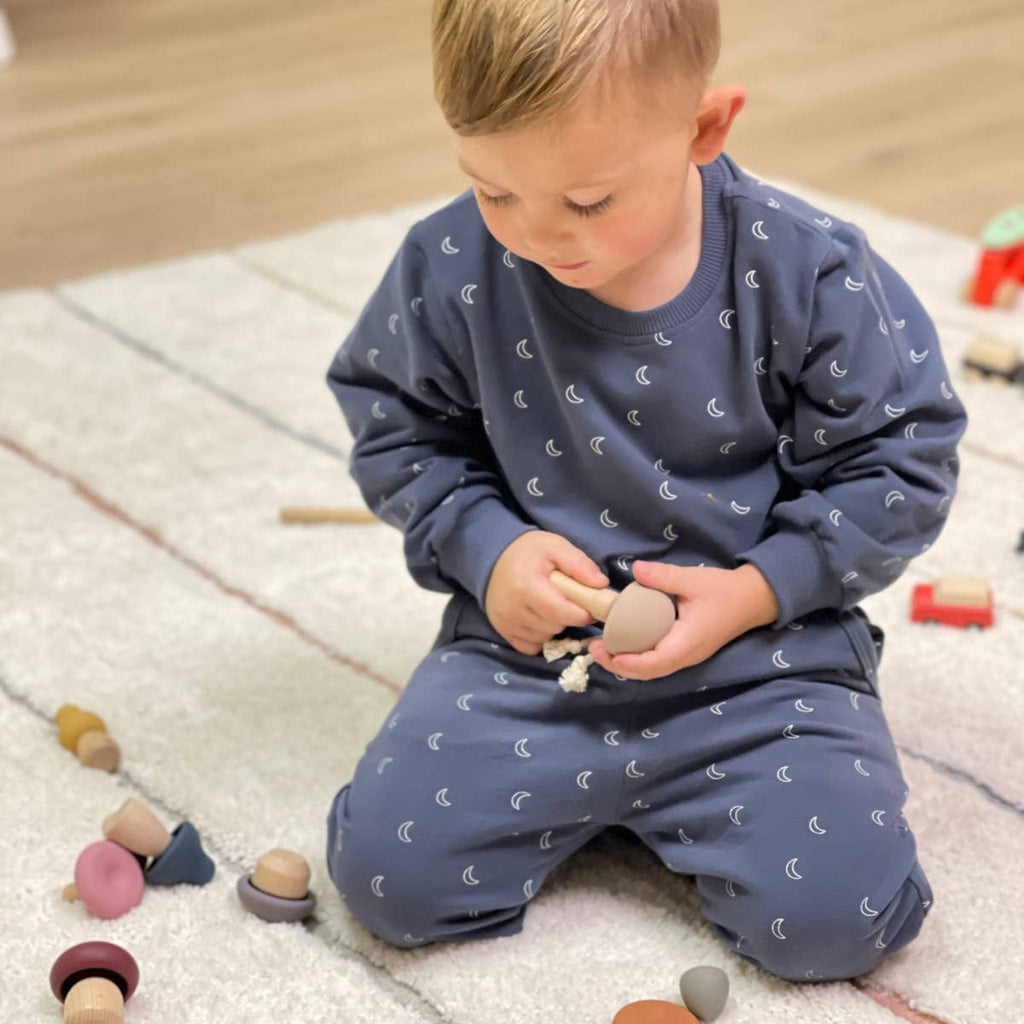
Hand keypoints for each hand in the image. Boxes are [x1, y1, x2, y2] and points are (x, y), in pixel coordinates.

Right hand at [485, 531, 608, 654]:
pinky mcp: (502, 631)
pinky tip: (538, 618)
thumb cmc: (529, 552)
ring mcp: (505, 622)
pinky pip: (530, 646)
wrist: (494, 557)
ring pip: (545, 637)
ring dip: (553, 625)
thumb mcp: (556, 546)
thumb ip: (579, 563)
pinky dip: (539, 636)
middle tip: (565, 599)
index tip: (588, 605)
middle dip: (567, 616)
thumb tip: (601, 585)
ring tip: (549, 605)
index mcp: (526, 586)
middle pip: (555, 626)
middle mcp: (512, 609)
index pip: (562, 612)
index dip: (582, 613)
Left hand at [588, 562, 778, 680]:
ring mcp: (688, 656)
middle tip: (594, 649)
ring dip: (627, 663)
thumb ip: (662, 576)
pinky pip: (659, 662)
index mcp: (687, 642)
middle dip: (619, 665)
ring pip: (653, 670)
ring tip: (603, 648)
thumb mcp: (692, 579)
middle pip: (648, 673)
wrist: (753, 599)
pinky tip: (625, 643)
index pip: (653, 663)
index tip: (603, 650)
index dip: (626, 662)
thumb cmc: (724, 590)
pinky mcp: (687, 651)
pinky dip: (639, 658)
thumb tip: (635, 569)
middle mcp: (687, 656)